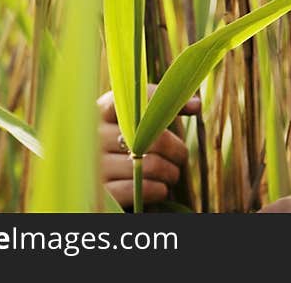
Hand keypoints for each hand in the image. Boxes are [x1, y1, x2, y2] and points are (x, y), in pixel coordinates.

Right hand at [98, 83, 200, 208]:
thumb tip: (196, 105)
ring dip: (171, 173)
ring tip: (171, 175)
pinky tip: (160, 188)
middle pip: (153, 137)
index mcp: (101, 111)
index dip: (166, 101)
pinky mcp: (100, 192)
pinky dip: (159, 190)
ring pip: (151, 165)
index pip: (136, 97)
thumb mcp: (132, 124)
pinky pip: (142, 189)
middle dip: (177, 151)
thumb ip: (159, 110)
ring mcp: (94, 164)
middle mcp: (93, 135)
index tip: (194, 107)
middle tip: (180, 158)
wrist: (93, 185)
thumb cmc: (122, 147)